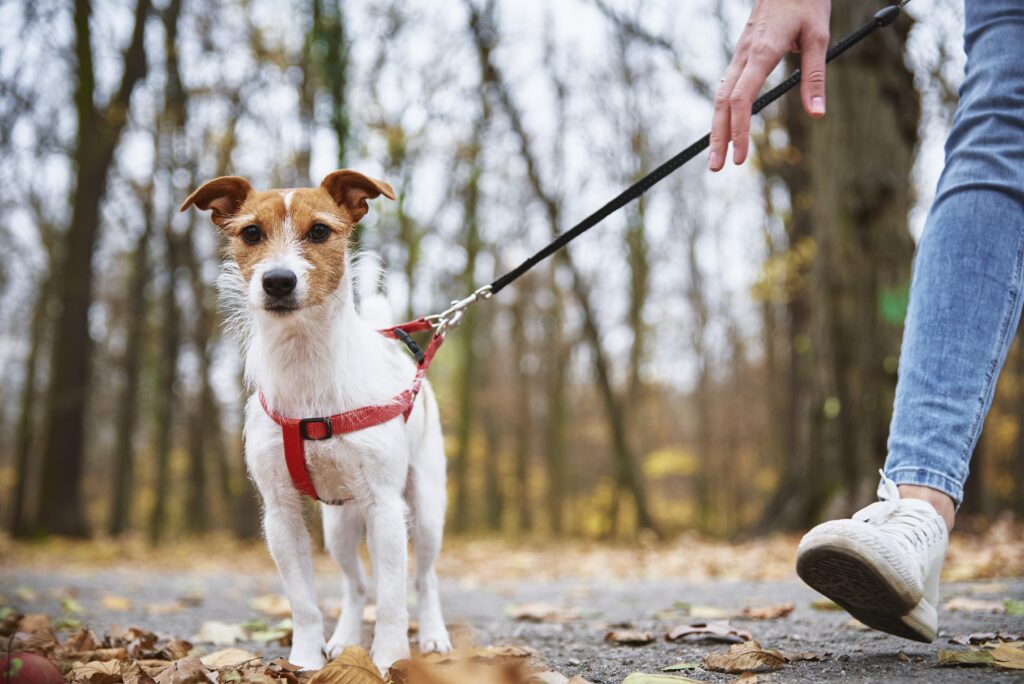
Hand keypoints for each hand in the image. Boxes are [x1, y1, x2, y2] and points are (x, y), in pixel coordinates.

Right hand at [708, 0, 830, 170]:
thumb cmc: (805, 2)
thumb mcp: (819, 36)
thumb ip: (814, 77)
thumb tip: (817, 113)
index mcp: (761, 52)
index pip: (742, 99)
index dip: (739, 130)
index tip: (739, 156)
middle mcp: (743, 55)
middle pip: (723, 103)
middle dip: (717, 137)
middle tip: (715, 167)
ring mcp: (739, 54)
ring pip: (720, 96)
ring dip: (716, 127)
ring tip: (716, 155)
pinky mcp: (741, 53)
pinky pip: (726, 86)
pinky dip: (722, 111)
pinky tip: (723, 127)